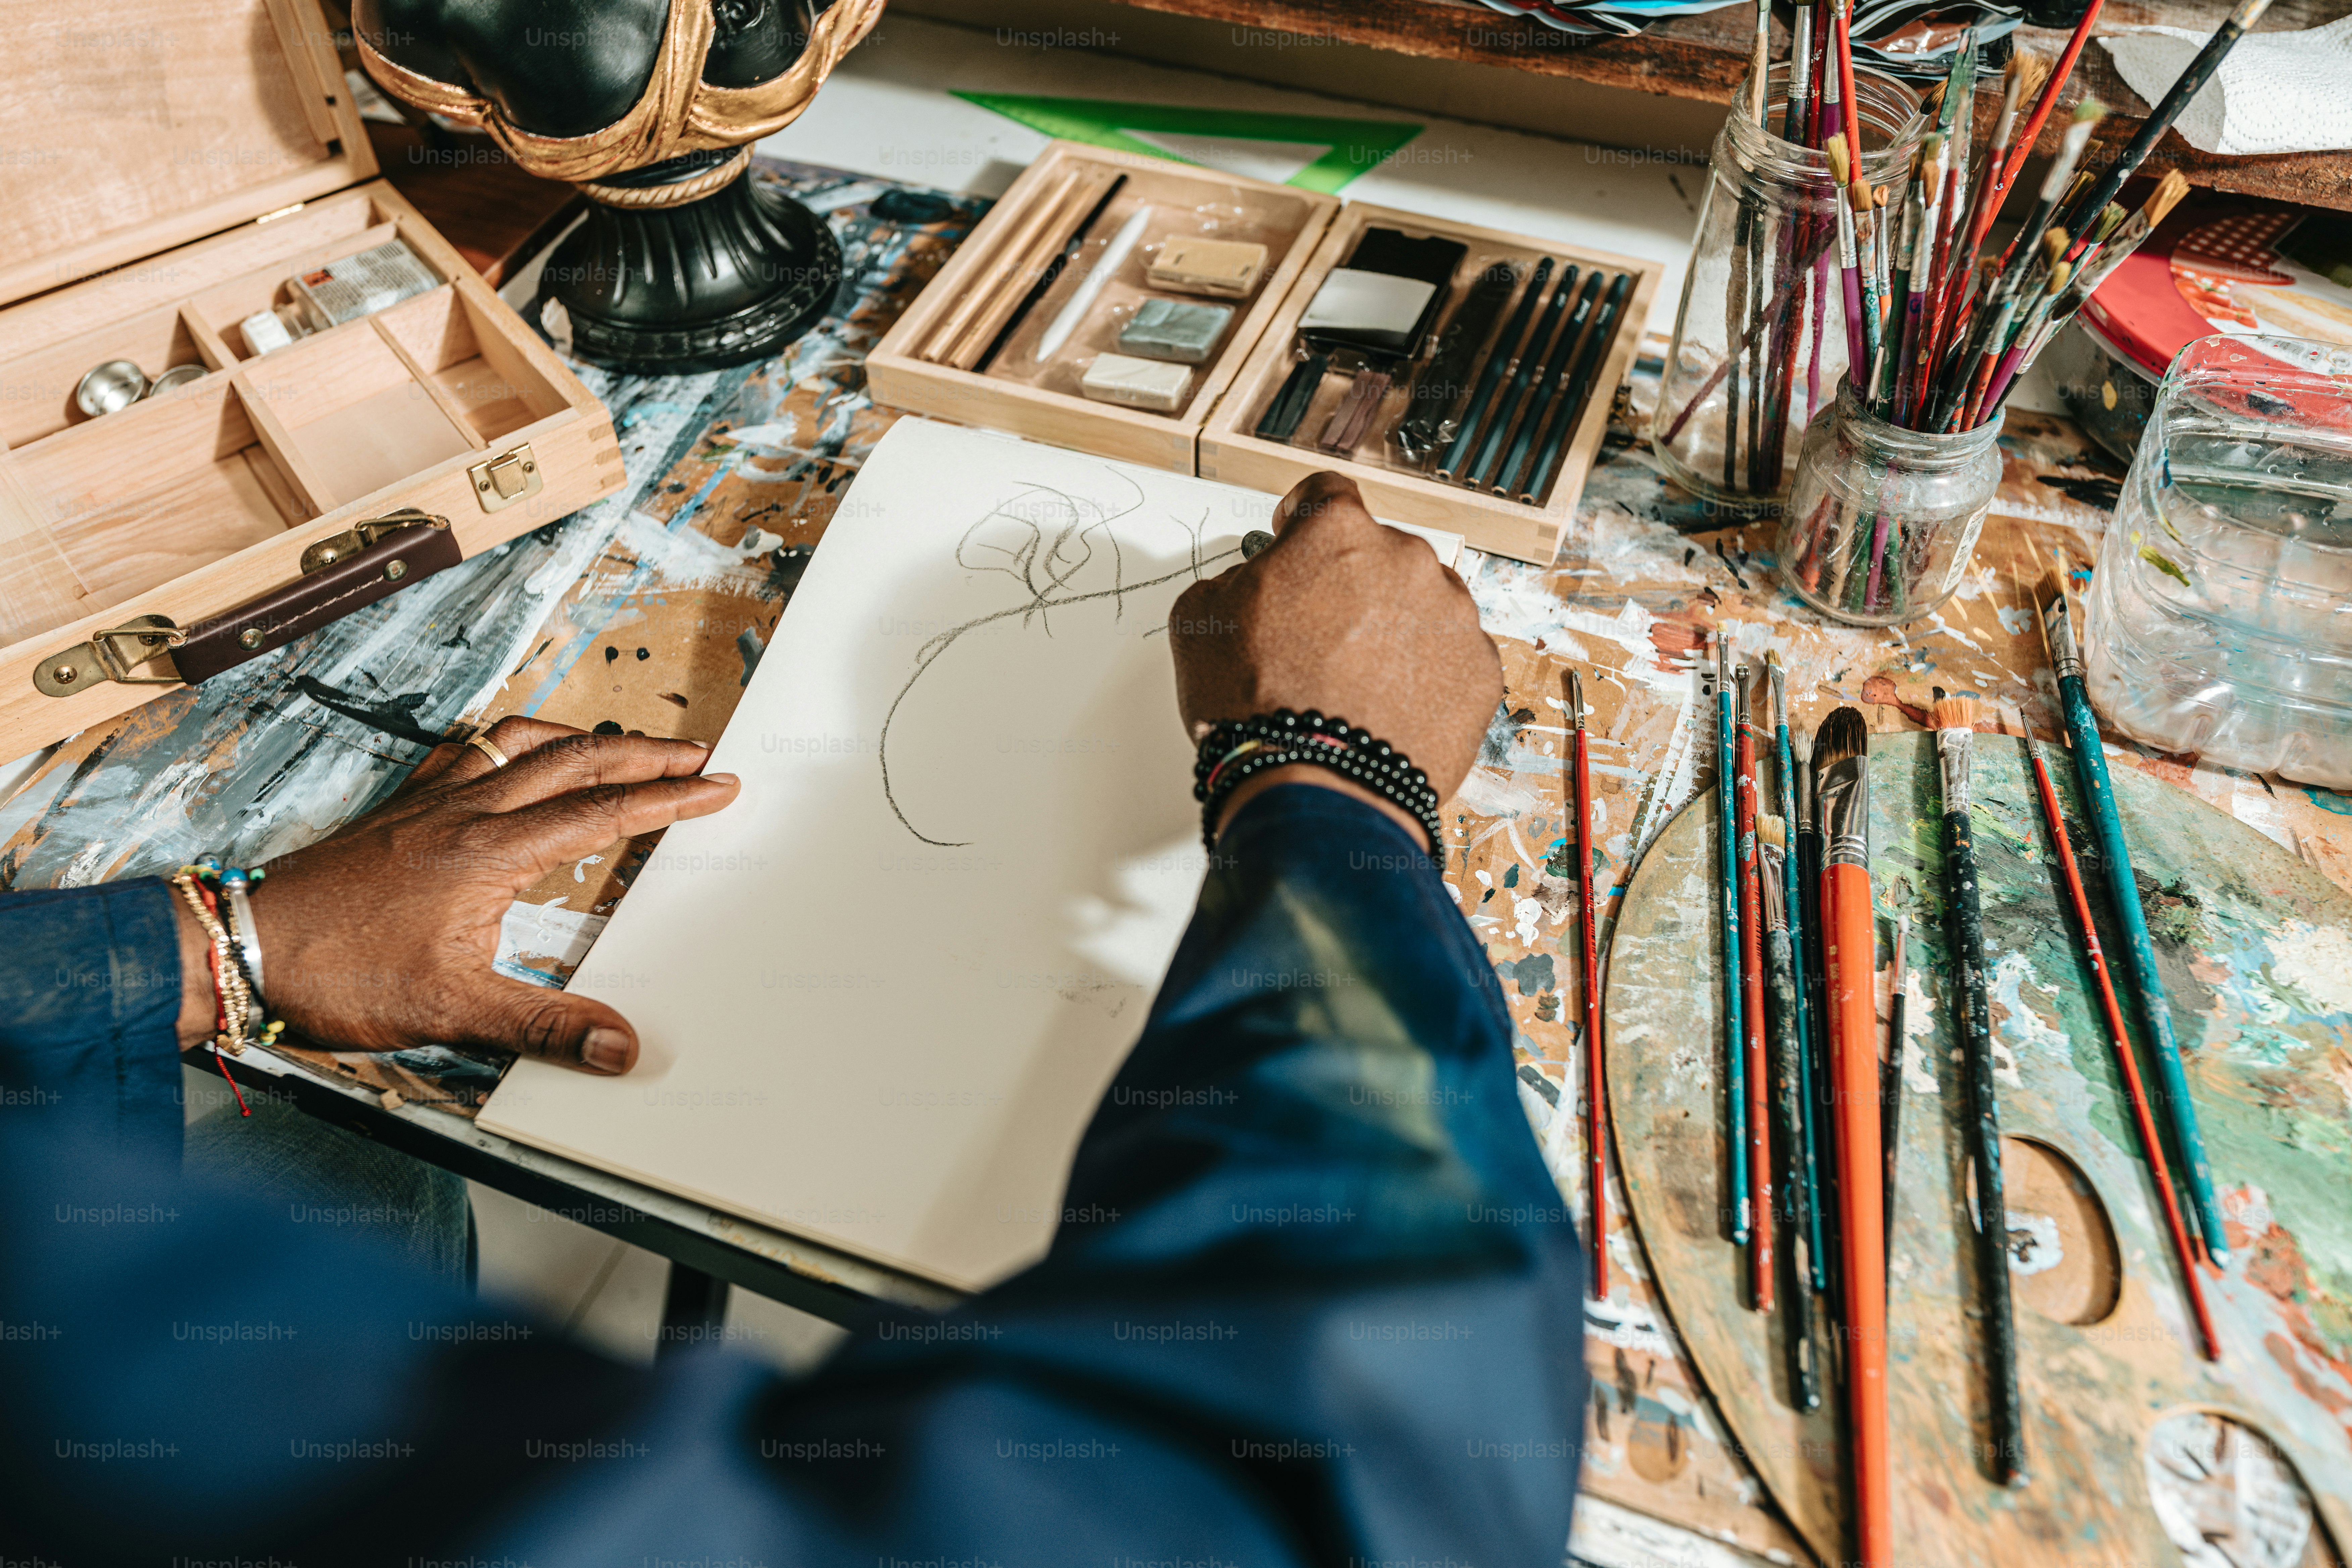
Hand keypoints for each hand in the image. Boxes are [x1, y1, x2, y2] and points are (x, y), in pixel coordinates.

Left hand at [176, 718, 738, 1073]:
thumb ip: (544, 1025)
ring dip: (581, 738)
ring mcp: (428, 802)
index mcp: (490, 853)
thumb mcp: (451, 1010)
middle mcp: (465, 812)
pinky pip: (467, 751)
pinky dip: (507, 741)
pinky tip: (512, 752)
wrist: (242, 945)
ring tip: (619, 743)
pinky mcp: (398, 807)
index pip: (602, 813)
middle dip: (644, 754)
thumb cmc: (337, 974)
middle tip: (695, 752)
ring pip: (521, 743)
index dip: (668, 799)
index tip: (716, 786)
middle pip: (574, 762)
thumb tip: (620, 1049)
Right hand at [1168, 472, 1501, 837]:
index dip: (1302, 520)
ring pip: (1421, 606)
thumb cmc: (1256, 707)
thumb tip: (1254, 584)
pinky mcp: (1481, 673)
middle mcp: (1408, 561)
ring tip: (1356, 683)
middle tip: (1318, 639)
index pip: (1324, 496)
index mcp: (1339, 533)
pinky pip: (1451, 658)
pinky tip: (1389, 709)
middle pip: (1378, 556)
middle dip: (1350, 586)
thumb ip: (1233, 580)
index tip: (1295, 541)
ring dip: (1393, 630)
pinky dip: (1425, 676)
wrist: (1315, 792)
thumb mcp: (1201, 620)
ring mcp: (1453, 617)